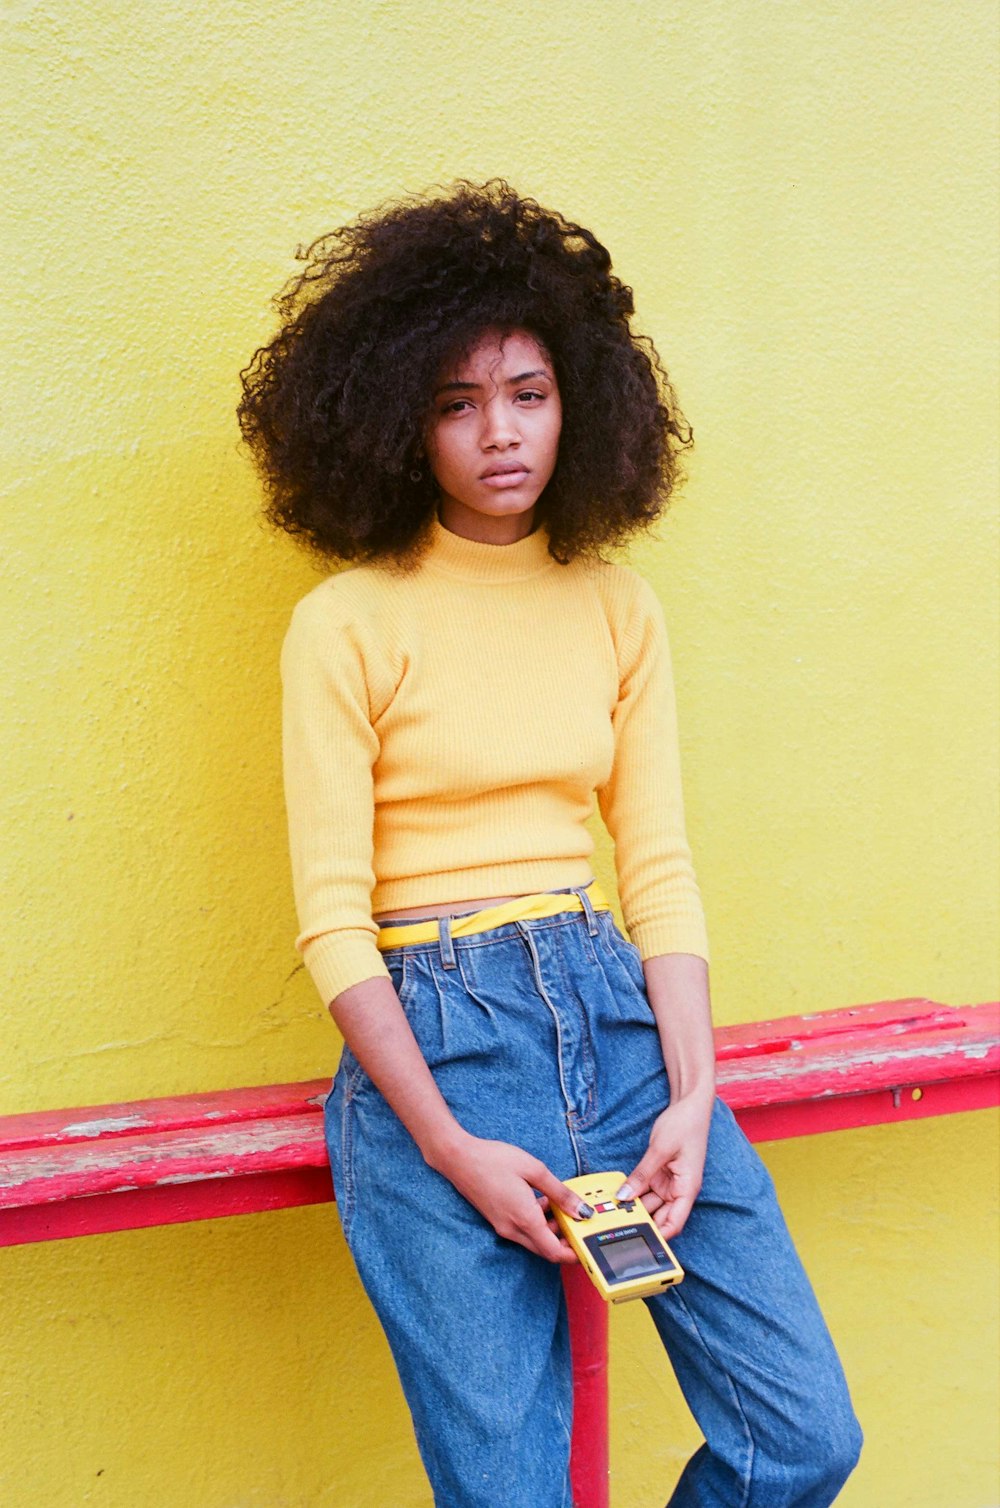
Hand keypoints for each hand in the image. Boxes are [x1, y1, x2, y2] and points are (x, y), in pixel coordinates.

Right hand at [437, 1132, 585, 1263]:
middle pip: (545, 1249)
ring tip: (560, 1206)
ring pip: (534, 1240)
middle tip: (578, 1223)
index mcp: (525, 1219)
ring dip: (549, 1231)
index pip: (554, 1252)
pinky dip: (536, 1223)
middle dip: (564, 1242)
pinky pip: (522, 1231)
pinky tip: (540, 1201)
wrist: (458, 1158)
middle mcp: (512, 1229)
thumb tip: (581, 1210)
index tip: (586, 1246)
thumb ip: (559, 1192)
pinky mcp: (497, 1221)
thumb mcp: (534, 1169)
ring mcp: (502, 1227)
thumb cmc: (493, 1159)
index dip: (573, 1254)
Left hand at [617, 1093, 712, 1240]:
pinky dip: (635, 1192)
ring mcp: (669, 1183)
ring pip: (651, 1203)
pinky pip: (646, 1189)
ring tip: (614, 1212)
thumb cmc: (685, 1124)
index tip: (639, 1241)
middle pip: (660, 1216)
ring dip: (635, 1207)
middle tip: (618, 1227)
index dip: (659, 1236)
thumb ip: (641, 1175)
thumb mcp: (660, 1149)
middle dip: (642, 1222)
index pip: (674, 1223)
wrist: (690, 1105)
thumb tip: (625, 1196)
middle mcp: (680, 1189)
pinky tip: (620, 1195)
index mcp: (688, 1188)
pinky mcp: (661, 1174)